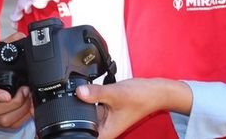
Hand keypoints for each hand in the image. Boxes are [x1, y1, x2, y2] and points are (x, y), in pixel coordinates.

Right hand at [0, 32, 32, 128]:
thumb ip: (9, 42)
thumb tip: (21, 36)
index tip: (6, 96)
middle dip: (16, 101)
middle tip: (26, 91)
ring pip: (3, 119)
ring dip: (21, 110)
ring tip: (29, 98)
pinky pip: (9, 125)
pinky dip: (22, 118)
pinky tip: (28, 109)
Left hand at [75, 78, 192, 138]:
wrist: (153, 91)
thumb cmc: (141, 98)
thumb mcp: (116, 94)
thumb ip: (96, 93)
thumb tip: (79, 92)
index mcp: (104, 133)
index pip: (81, 135)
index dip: (72, 128)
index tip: (72, 117)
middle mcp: (102, 129)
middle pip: (80, 124)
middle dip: (77, 111)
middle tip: (90, 99)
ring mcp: (102, 119)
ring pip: (83, 113)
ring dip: (83, 103)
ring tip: (99, 95)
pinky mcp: (103, 109)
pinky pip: (90, 105)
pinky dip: (89, 98)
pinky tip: (95, 91)